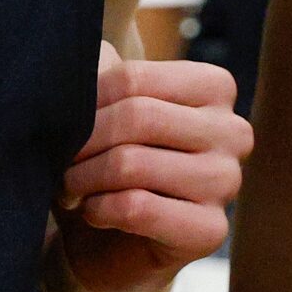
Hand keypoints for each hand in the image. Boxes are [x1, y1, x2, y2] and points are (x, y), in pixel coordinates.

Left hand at [55, 43, 251, 291]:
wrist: (101, 239)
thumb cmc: (100, 158)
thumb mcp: (95, 105)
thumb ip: (97, 70)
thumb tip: (87, 52)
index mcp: (211, 88)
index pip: (134, 77)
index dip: (87, 99)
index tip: (62, 119)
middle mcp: (232, 131)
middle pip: (137, 117)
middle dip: (82, 140)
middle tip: (59, 158)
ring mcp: (227, 182)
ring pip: (133, 164)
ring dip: (84, 177)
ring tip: (70, 186)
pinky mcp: (211, 231)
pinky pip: (137, 208)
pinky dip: (98, 208)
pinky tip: (93, 211)